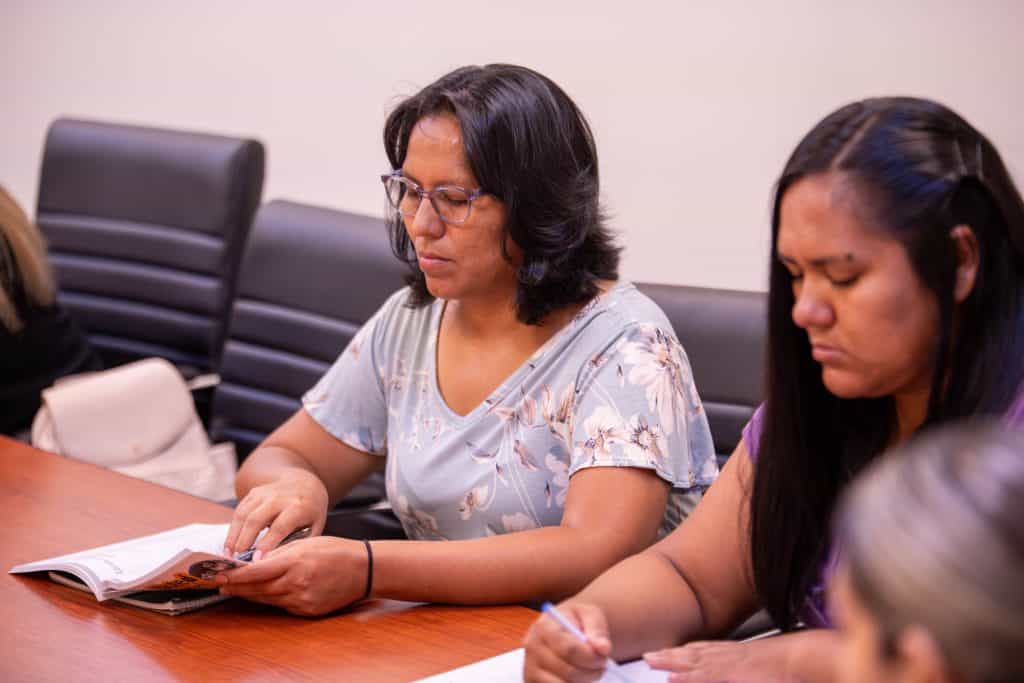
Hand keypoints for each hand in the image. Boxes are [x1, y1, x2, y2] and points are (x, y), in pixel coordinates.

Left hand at [216, 536, 368, 615]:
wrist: (364, 570)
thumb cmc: (336, 550)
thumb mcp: (306, 543)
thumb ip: (279, 553)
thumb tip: (255, 561)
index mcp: (295, 562)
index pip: (256, 572)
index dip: (234, 576)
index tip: (218, 574)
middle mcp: (296, 583)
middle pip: (257, 588)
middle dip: (236, 586)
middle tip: (219, 583)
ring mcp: (302, 599)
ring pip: (266, 599)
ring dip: (249, 594)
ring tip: (235, 589)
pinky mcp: (307, 610)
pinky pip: (281, 605)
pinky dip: (270, 598)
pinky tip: (262, 594)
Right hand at [224, 469, 328, 557]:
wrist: (305, 483)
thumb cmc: (311, 512)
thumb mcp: (314, 526)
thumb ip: (298, 542)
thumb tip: (276, 562)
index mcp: (298, 507)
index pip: (279, 527)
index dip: (266, 544)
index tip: (255, 561)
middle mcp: (279, 498)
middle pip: (256, 519)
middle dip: (244, 542)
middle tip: (236, 562)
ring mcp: (264, 493)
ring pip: (243, 515)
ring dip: (233, 537)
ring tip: (228, 556)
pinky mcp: (254, 493)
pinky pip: (239, 510)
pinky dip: (232, 528)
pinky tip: (229, 544)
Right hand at [523, 602, 612, 682]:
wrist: (562, 626)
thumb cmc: (577, 621)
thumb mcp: (590, 615)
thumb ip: (597, 630)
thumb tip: (603, 649)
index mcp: (544, 627)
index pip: (568, 650)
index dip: (590, 657)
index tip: (604, 657)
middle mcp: (532, 648)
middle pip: (568, 671)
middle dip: (591, 672)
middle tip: (601, 665)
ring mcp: (530, 668)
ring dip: (583, 681)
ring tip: (589, 670)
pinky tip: (578, 678)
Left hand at [643, 638, 793, 682]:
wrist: (805, 659)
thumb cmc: (793, 665)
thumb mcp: (765, 669)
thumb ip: (751, 671)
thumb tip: (746, 672)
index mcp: (739, 653)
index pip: (707, 650)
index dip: (687, 651)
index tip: (672, 651)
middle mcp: (730, 654)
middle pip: (694, 653)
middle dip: (671, 655)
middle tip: (650, 655)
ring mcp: (730, 663)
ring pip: (693, 662)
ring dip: (670, 661)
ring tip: (651, 660)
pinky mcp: (732, 674)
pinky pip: (704, 676)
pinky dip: (687, 677)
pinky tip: (672, 679)